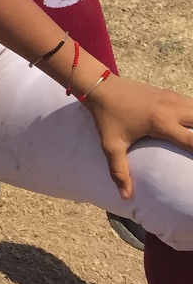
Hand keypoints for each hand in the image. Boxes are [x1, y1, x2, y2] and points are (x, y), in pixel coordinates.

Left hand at [83, 76, 192, 198]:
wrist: (100, 87)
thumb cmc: (107, 117)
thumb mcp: (111, 145)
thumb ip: (119, 170)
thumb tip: (125, 196)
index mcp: (160, 123)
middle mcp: (171, 109)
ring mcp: (171, 98)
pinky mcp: (168, 93)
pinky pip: (191, 102)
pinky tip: (192, 123)